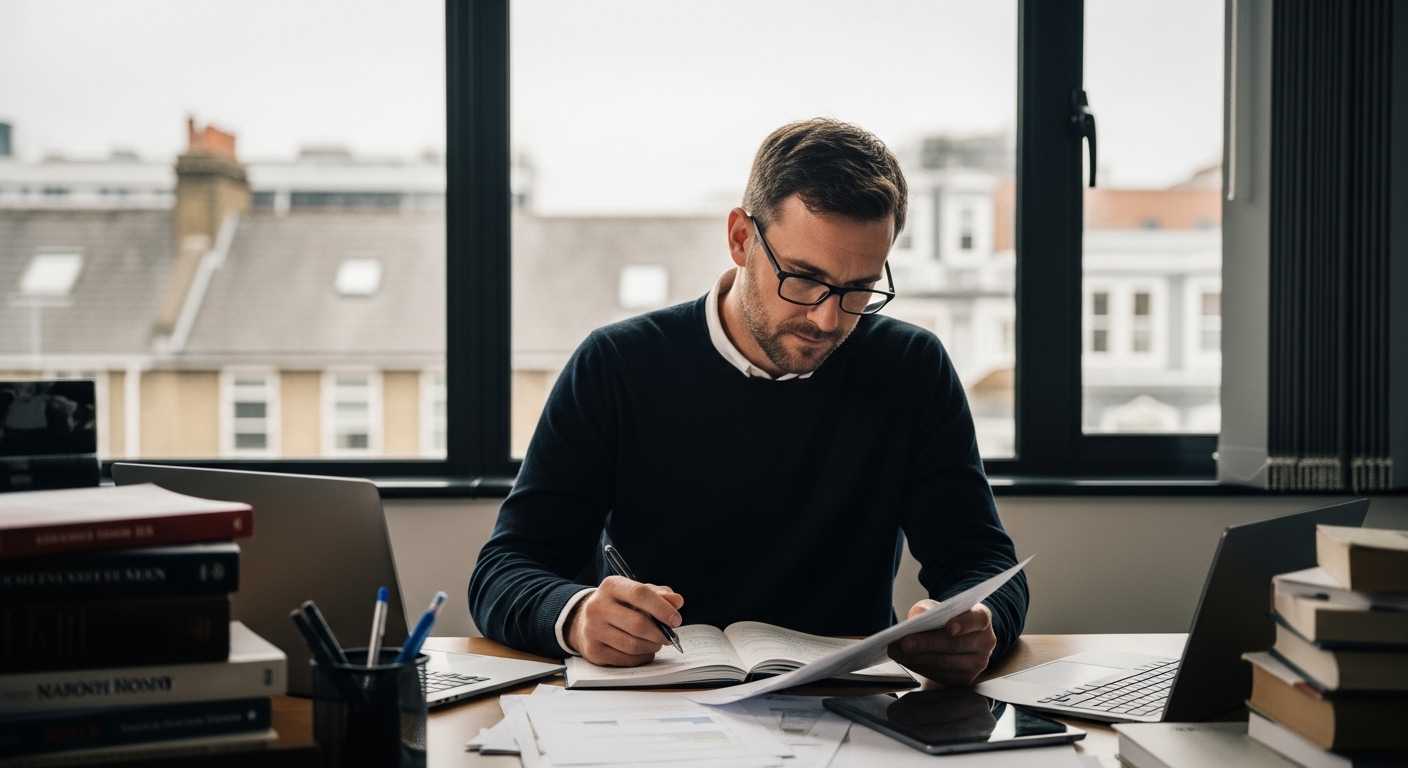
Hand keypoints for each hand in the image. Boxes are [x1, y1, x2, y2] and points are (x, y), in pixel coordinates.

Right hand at [567, 575, 683, 665]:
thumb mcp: (637, 593)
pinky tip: (644, 650)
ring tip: (657, 642)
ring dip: (652, 646)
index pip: (640, 594)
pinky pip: (626, 659)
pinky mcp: (593, 651)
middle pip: (638, 624)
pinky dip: (642, 657)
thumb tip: (677, 602)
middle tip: (670, 636)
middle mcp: (598, 606)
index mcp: (611, 586)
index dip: (662, 608)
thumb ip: (659, 595)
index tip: (676, 620)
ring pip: (633, 645)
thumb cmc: (619, 605)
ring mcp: (593, 630)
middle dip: (660, 633)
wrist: (584, 619)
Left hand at [886, 601, 995, 687]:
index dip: (965, 623)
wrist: (954, 638)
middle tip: (904, 642)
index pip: (978, 619)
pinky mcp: (965, 679)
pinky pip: (941, 676)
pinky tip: (906, 660)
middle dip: (927, 644)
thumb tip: (918, 616)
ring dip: (918, 658)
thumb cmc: (945, 619)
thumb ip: (928, 609)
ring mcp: (977, 663)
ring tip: (897, 651)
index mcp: (981, 618)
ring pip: (947, 663)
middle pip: (956, 644)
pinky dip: (920, 667)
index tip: (949, 626)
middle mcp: (985, 642)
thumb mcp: (936, 607)